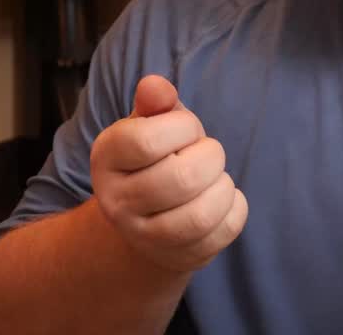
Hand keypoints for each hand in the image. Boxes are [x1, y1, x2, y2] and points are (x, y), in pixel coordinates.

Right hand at [89, 74, 248, 272]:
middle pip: (182, 179)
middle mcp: (116, 201)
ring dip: (223, 187)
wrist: (148, 215)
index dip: (183, 128)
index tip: (187, 129)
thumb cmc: (157, 156)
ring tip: (216, 178)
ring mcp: (144, 237)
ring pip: (200, 215)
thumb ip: (156, 102)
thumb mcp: (150, 123)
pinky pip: (222, 233)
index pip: (147, 141)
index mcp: (107, 157)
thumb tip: (156, 85)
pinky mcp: (177, 257)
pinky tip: (223, 200)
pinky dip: (235, 209)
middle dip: (211, 157)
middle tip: (208, 154)